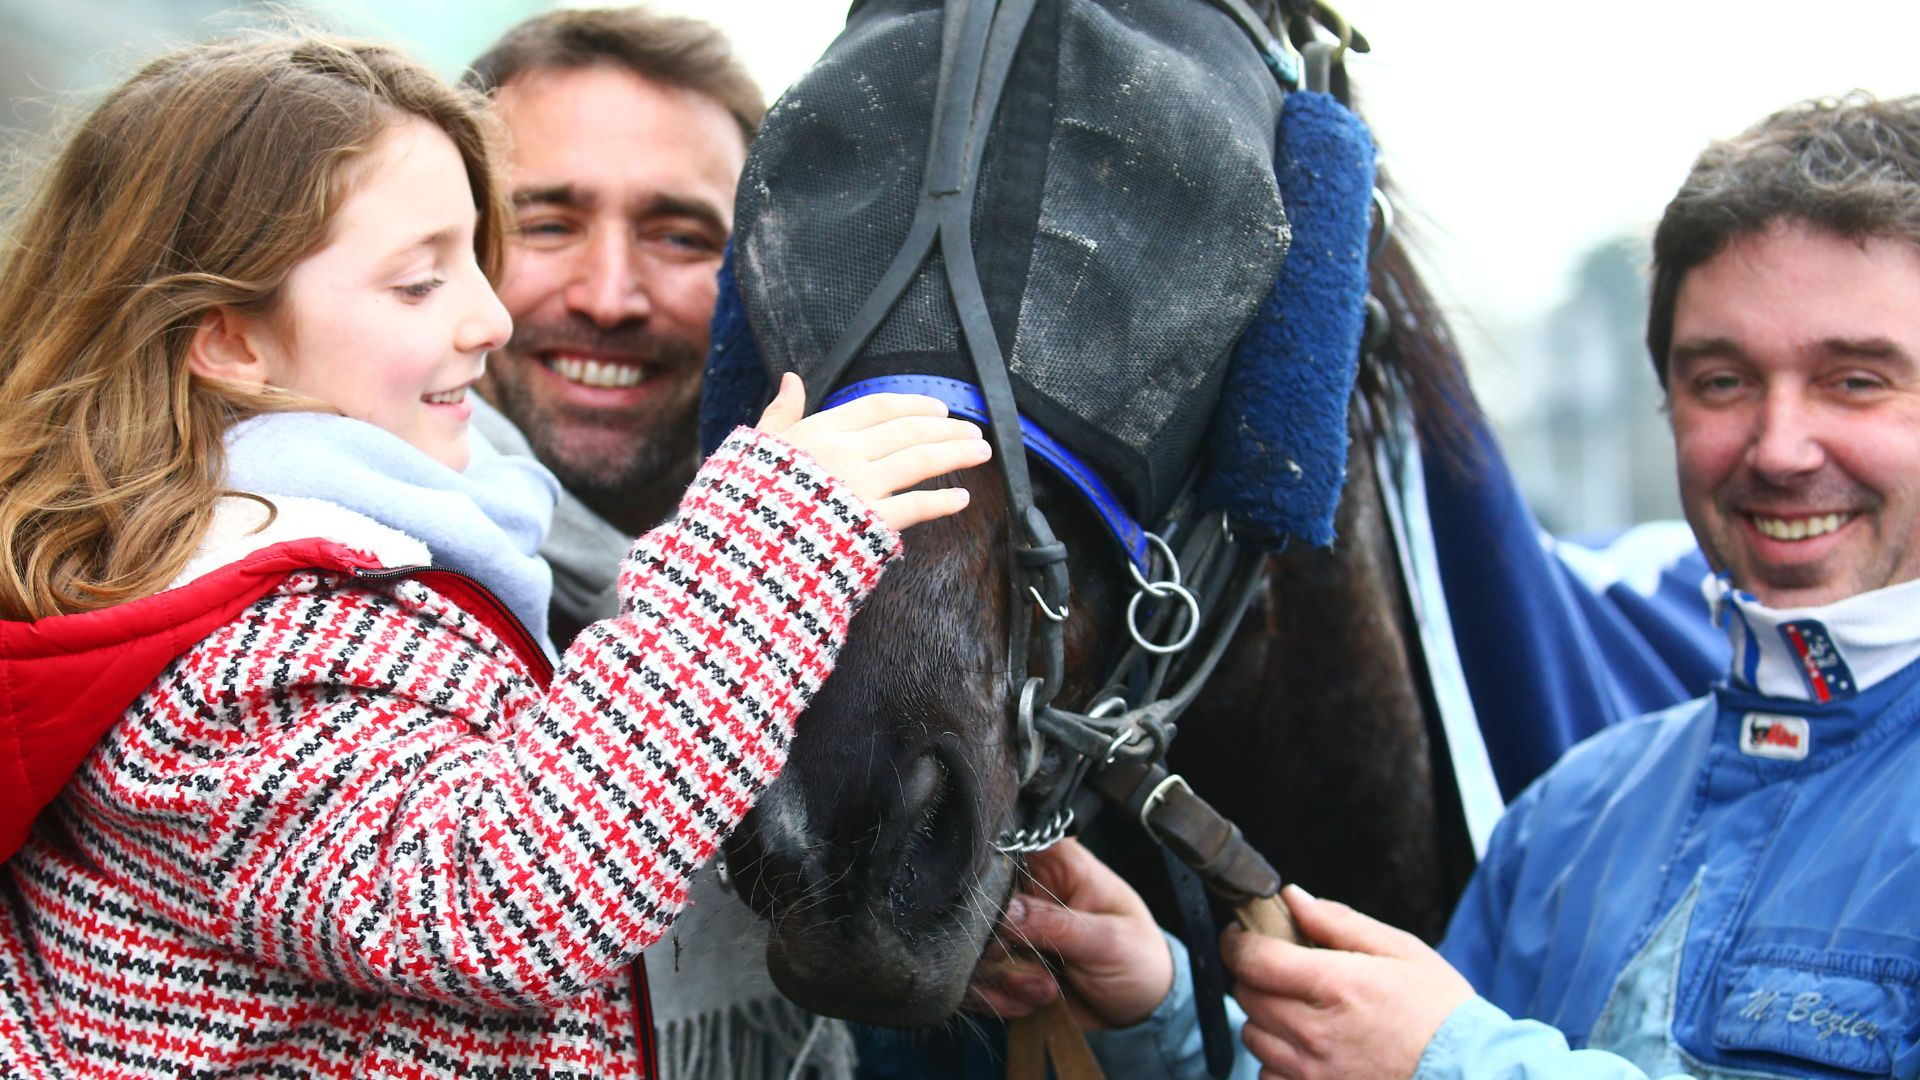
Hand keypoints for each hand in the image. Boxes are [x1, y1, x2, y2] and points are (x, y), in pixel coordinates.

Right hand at [754, 372, 990, 529]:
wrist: (743, 548)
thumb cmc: (747, 499)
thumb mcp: (758, 448)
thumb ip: (781, 414)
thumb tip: (790, 378)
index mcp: (819, 431)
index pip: (877, 407)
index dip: (913, 404)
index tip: (939, 408)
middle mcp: (844, 452)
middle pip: (908, 429)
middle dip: (946, 427)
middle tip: (973, 430)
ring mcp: (859, 486)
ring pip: (919, 460)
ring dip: (955, 453)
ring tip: (980, 451)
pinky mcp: (868, 521)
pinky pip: (915, 506)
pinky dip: (942, 501)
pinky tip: (961, 499)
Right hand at [965, 838, 1173, 1029]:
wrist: (1141, 1010)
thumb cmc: (1139, 959)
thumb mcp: (1109, 940)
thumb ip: (1057, 924)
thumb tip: (1005, 911)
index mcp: (1059, 864)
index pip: (1010, 846)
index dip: (994, 875)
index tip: (1004, 913)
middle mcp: (1029, 891)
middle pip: (979, 902)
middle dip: (999, 945)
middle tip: (1035, 968)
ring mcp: (1012, 930)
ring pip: (974, 946)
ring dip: (1006, 979)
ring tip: (1047, 990)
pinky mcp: (1003, 965)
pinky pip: (976, 981)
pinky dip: (1000, 999)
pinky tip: (1035, 1003)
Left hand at [1221, 885, 1471, 1079]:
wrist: (1469, 1074)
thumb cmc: (1440, 1013)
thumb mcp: (1400, 950)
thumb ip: (1339, 922)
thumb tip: (1294, 898)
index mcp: (1336, 986)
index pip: (1254, 960)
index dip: (1237, 942)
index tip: (1240, 936)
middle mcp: (1317, 1033)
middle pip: (1247, 996)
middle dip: (1255, 977)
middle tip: (1283, 971)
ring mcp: (1313, 1073)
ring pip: (1253, 1036)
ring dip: (1266, 1019)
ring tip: (1302, 1012)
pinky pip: (1267, 1075)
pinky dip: (1277, 1060)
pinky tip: (1308, 1050)